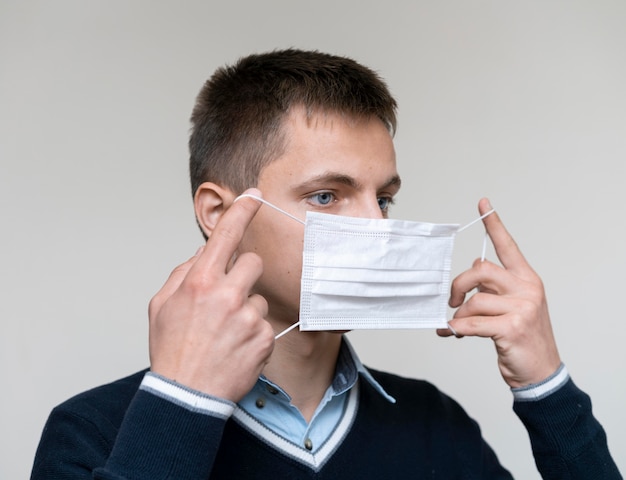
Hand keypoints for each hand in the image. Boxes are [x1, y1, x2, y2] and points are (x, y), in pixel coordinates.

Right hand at [148, 188, 274, 401]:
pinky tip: (235, 347)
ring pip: (259, 296)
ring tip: (226, 333)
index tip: (254, 195)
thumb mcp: (161, 306)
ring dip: (247, 309)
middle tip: (228, 298)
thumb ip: (182, 273)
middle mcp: (227, 295)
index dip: (242, 210)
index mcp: (199, 282)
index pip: (225, 236)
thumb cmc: (172, 350)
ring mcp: (248, 317)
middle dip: (243, 275)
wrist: (186, 396)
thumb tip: (202, 253)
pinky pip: (265, 323)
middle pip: (253, 262)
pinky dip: (253, 333)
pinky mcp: (264, 338)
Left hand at [437, 198, 560, 387]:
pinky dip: (456, 329)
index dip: (494, 224)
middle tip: (452, 300)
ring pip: (474, 300)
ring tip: (457, 325)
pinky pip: (472, 323)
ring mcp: (522, 308)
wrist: (540, 370)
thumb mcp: (513, 305)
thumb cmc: (522, 336)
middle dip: (459, 284)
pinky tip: (450, 333)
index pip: (508, 246)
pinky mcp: (512, 328)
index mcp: (526, 279)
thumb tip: (474, 266)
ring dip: (459, 315)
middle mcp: (527, 289)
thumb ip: (495, 285)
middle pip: (481, 270)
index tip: (483, 203)